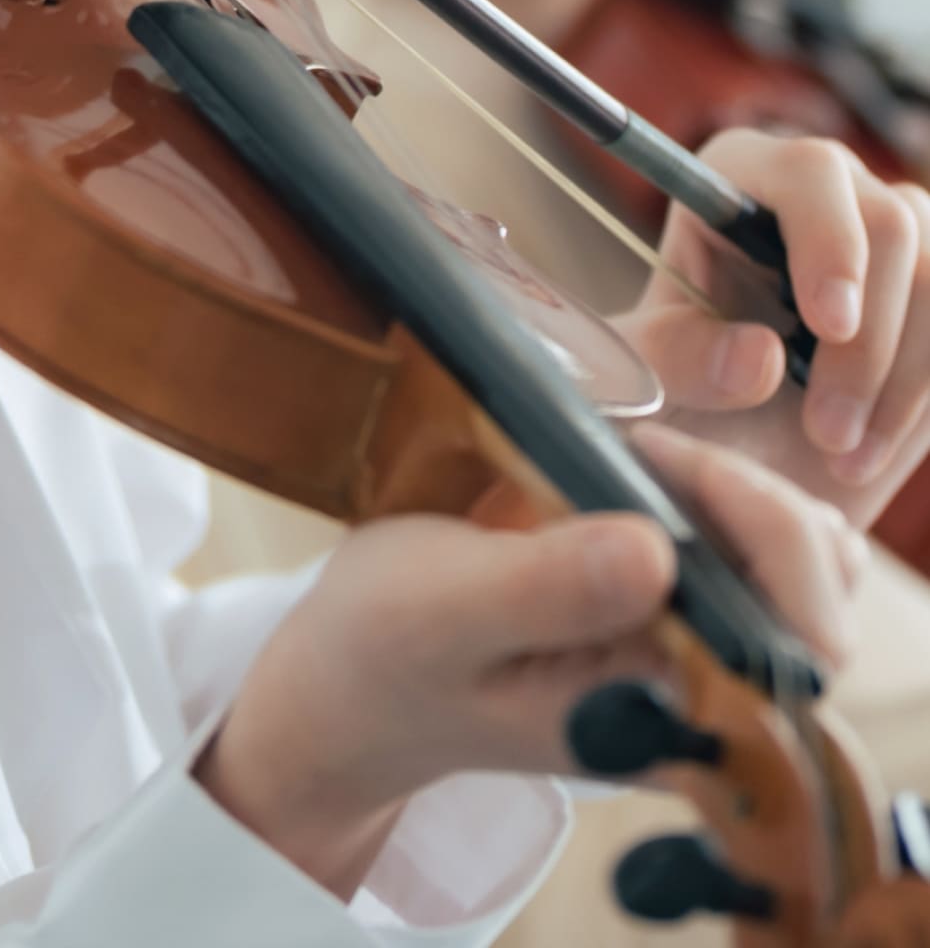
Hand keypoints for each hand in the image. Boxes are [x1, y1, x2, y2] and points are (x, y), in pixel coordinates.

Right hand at [196, 431, 859, 900]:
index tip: (659, 459)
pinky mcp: (677, 626)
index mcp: (657, 721)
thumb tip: (657, 556)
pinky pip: (751, 555)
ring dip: (742, 492)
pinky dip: (722, 494)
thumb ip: (546, 592)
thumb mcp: (442, 610)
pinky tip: (646, 467)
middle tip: (646, 447)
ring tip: (644, 456)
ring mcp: (693, 666)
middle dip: (754, 495)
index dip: (764, 529)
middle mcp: (698, 705)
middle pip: (819, 593)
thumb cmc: (384, 650)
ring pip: (798, 566)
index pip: (796, 638)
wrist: (350, 681)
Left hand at [621, 129, 929, 521]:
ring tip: (840, 454)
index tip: (829, 326)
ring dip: (901, 381)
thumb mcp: (648, 373)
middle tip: (825, 434)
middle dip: (866, 344)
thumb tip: (759, 357)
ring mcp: (895, 235)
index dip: (830, 242)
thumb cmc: (679, 384)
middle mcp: (828, 190)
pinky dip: (926, 397)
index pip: (808, 172)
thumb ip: (678, 356)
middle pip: (892, 225)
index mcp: (740, 176)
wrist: (736, 439)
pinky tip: (871, 450)